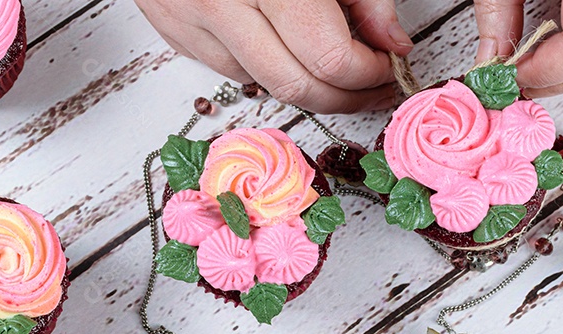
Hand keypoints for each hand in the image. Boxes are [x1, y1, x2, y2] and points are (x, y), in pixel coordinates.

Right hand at [134, 0, 412, 113]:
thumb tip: (390, 41)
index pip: (329, 59)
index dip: (367, 73)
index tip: (386, 65)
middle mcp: (221, 1)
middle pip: (297, 87)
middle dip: (345, 96)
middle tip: (372, 86)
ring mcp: (189, 19)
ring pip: (264, 85)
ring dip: (307, 85)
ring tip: (336, 68)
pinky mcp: (172, 28)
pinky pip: (230, 69)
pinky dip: (267, 66)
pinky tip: (287, 47)